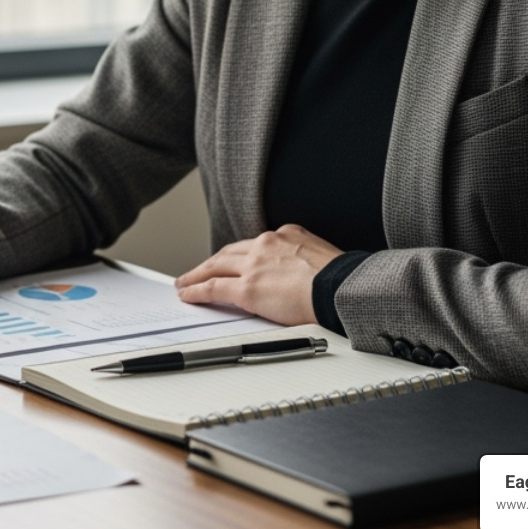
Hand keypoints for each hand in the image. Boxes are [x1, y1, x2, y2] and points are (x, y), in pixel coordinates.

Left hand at [174, 224, 342, 324]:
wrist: (342, 289)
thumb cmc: (342, 281)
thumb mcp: (323, 256)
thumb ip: (304, 260)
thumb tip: (302, 275)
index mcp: (287, 235)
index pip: (254, 245)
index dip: (239, 256)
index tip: (231, 262)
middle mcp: (267, 243)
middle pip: (229, 252)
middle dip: (212, 262)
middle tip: (198, 271)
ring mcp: (254, 264)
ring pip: (216, 266)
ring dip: (197, 274)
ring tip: (185, 282)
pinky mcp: (247, 287)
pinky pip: (213, 287)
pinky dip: (196, 290)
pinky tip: (187, 293)